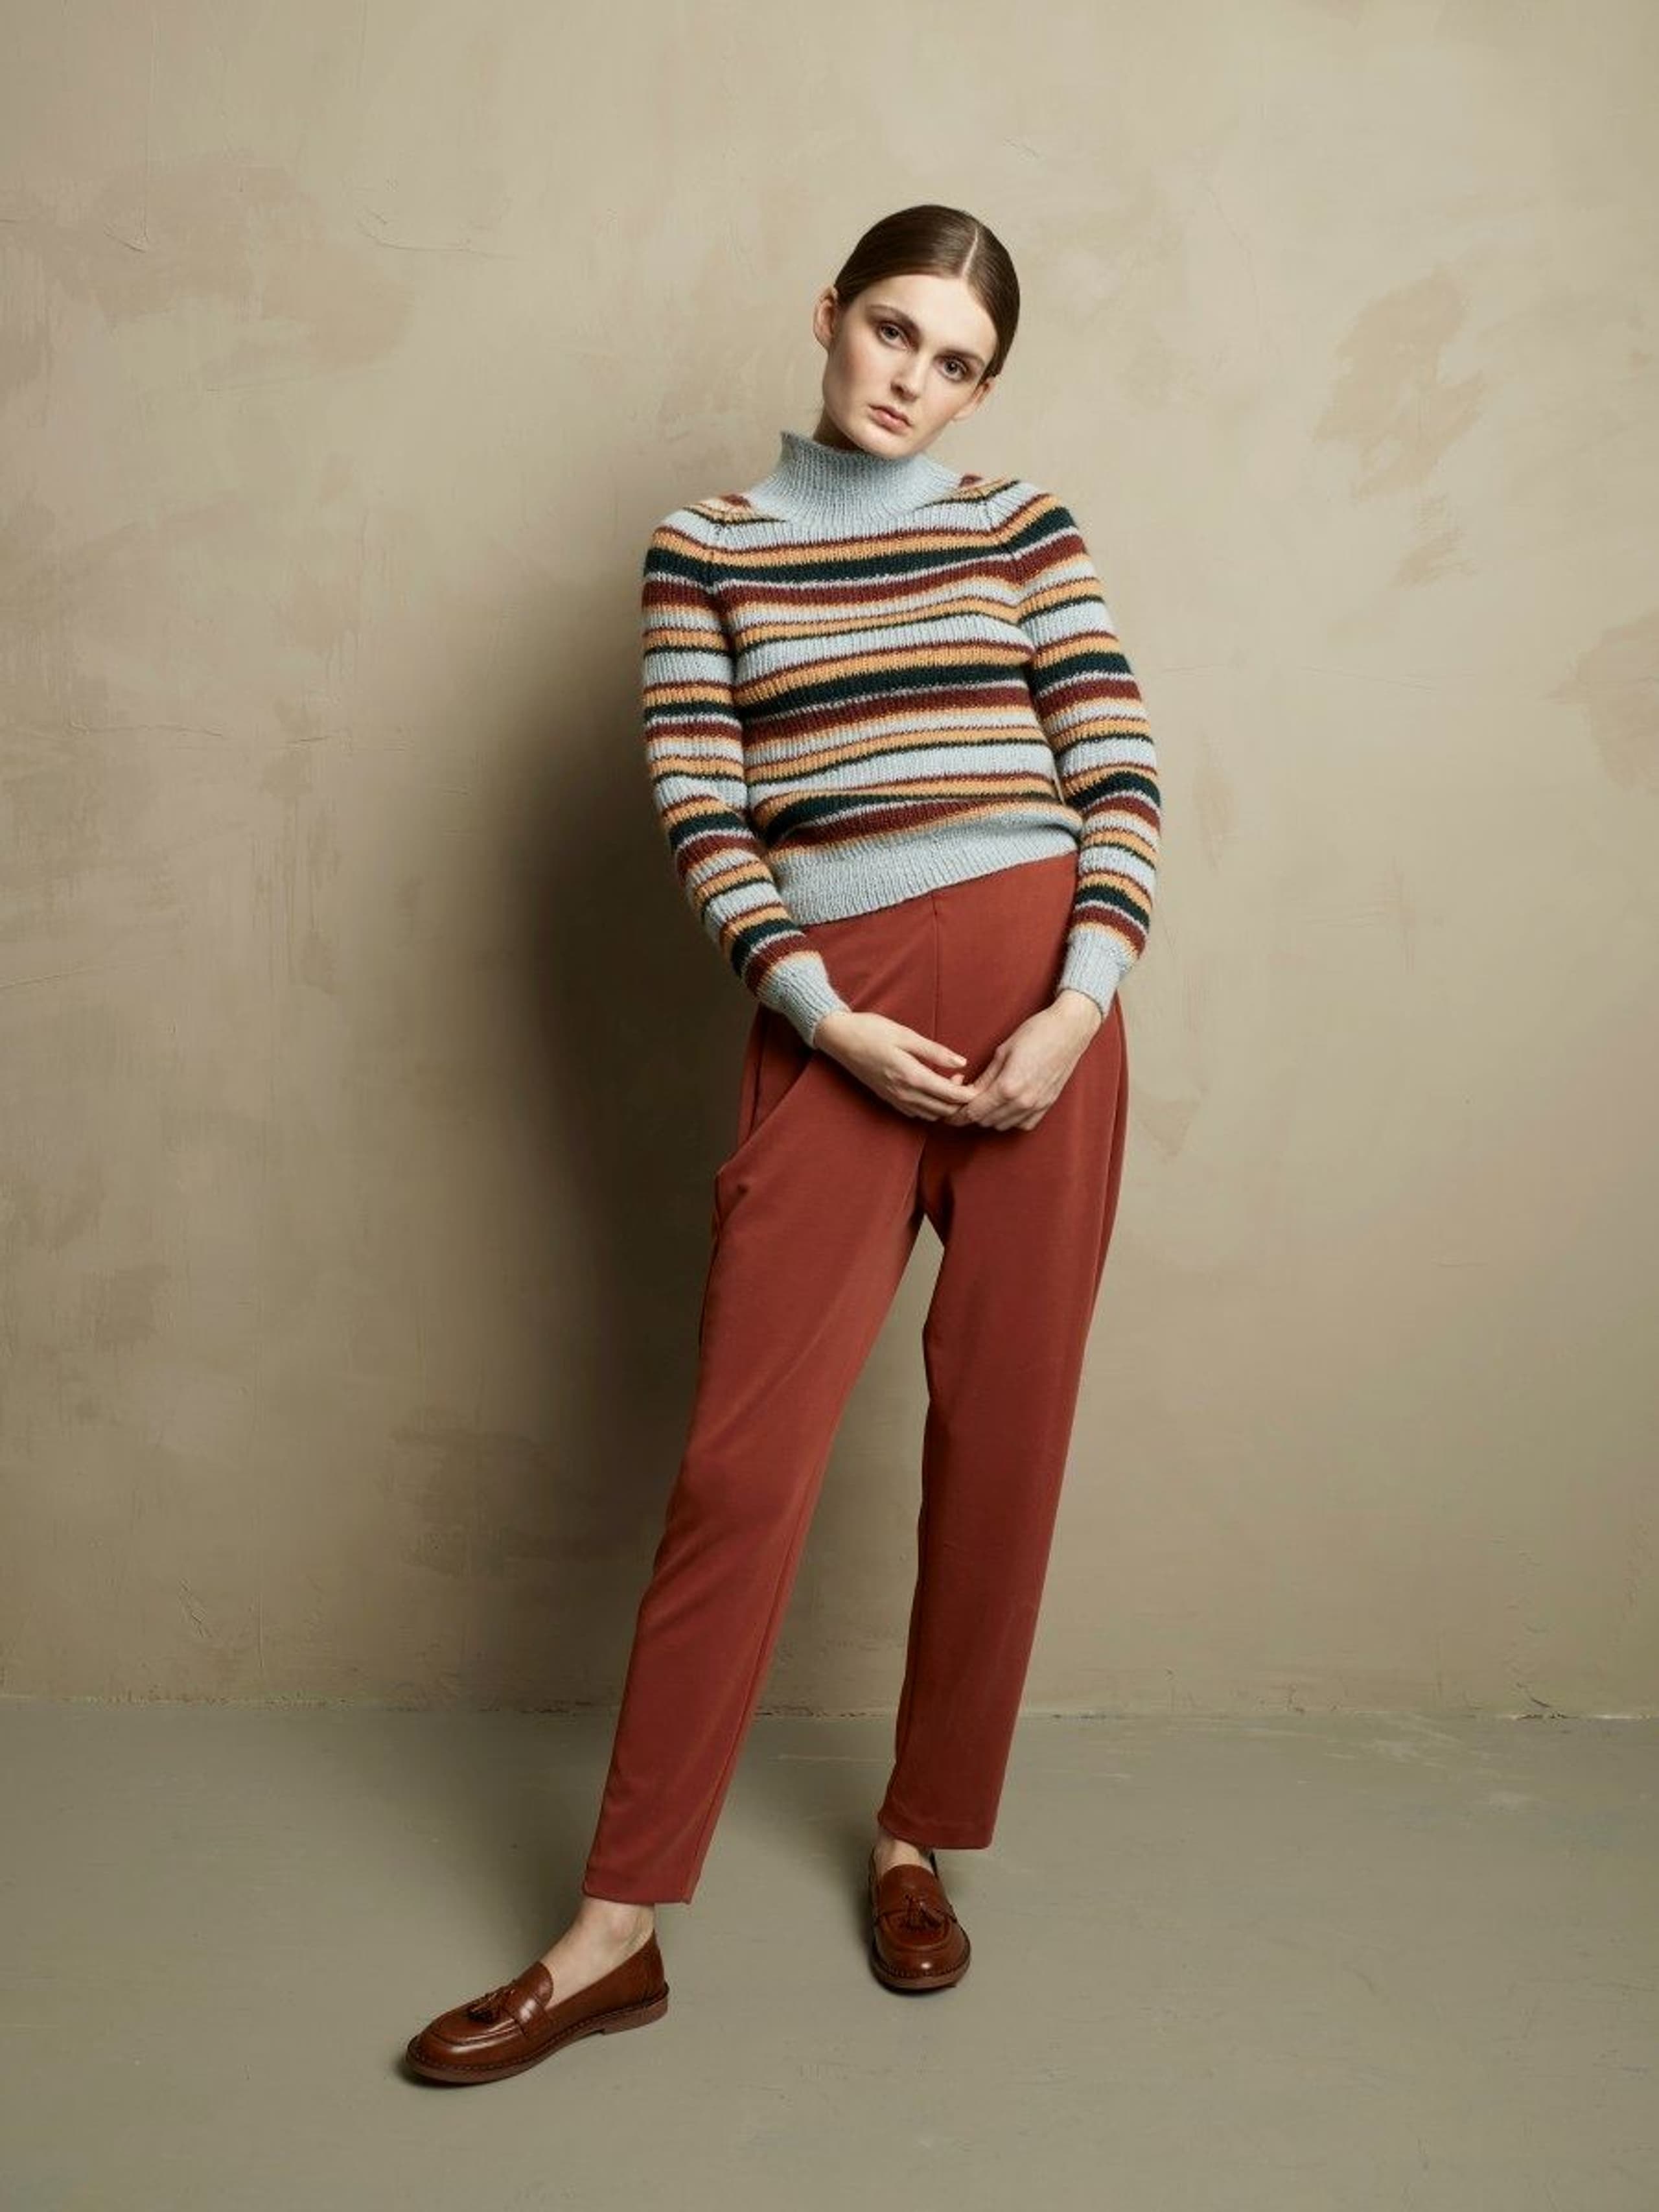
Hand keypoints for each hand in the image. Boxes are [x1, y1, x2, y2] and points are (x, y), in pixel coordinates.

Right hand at [813, 1009, 983, 1121]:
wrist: (840, 1038)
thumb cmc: (872, 1030)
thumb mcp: (906, 1035)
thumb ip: (936, 1051)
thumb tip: (962, 1062)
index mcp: (911, 1076)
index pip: (949, 1095)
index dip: (969, 1095)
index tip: (982, 1087)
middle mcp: (904, 1093)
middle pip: (943, 1110)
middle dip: (960, 1102)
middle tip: (969, 1082)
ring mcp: (894, 1099)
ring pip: (931, 1115)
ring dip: (945, 1106)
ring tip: (951, 1084)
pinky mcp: (888, 1099)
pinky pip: (916, 1113)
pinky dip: (930, 1108)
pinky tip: (933, 1092)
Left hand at [939, 989, 1102, 1131]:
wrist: (1070, 1031)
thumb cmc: (1036, 1033)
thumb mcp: (1002, 1052)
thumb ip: (984, 1078)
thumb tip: (967, 1093)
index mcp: (1008, 1087)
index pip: (974, 1112)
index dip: (956, 1115)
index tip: (947, 1113)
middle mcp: (1023, 1102)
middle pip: (986, 1121)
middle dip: (971, 1113)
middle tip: (965, 1097)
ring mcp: (1037, 1106)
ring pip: (1002, 1125)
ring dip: (989, 1117)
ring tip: (984, 1099)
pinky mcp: (1047, 1105)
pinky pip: (1022, 1124)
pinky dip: (1009, 1119)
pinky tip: (1005, 1105)